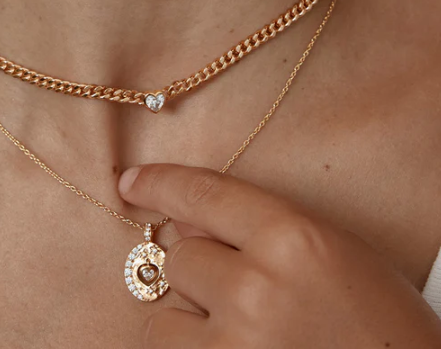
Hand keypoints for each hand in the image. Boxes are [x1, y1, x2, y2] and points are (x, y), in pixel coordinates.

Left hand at [118, 163, 440, 347]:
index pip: (205, 194)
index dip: (162, 183)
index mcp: (294, 239)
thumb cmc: (381, 327)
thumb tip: (187, 220)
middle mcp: (258, 288)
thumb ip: (264, 230)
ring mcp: (235, 346)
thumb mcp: (336, 256)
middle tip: (243, 295)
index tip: (132, 180)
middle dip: (201, 272)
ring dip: (191, 323)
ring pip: (165, 316)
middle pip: (180, 256)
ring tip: (240, 336)